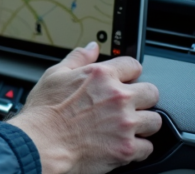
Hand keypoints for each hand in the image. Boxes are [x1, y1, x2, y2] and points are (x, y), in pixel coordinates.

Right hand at [8, 42, 161, 173]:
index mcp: (101, 75)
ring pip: (154, 121)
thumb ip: (78, 58)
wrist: (40, 144)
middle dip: (141, 99)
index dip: (129, 73)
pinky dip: (137, 148)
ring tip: (126, 127)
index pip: (133, 65)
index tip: (125, 81)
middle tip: (127, 106)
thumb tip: (93, 46)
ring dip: (143, 124)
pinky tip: (122, 144)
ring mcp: (125, 123)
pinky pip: (147, 147)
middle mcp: (118, 97)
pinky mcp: (126, 148)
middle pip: (151, 92)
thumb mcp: (54, 75)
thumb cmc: (43, 112)